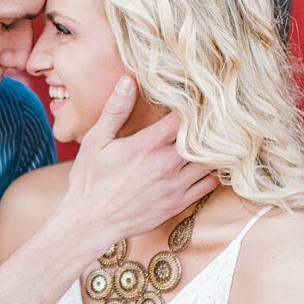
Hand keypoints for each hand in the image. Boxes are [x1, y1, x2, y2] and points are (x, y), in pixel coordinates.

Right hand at [62, 77, 217, 248]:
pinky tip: (206, 164)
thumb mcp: (96, 141)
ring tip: (209, 140)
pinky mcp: (177, 204)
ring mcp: (174, 187)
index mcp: (147, 145)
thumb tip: (128, 81)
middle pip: (202, 139)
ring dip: (211, 150)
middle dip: (204, 127)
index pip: (182, 117)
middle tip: (207, 118)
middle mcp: (166, 165)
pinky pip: (208, 185)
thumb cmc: (90, 180)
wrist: (90, 222)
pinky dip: (213, 173)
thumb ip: (115, 110)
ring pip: (210, 162)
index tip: (191, 100)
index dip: (190, 106)